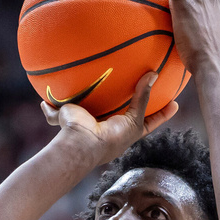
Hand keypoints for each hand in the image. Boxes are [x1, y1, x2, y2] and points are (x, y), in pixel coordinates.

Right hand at [42, 71, 177, 165]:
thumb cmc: (110, 138)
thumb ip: (142, 98)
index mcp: (124, 133)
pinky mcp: (67, 119)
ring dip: (84, 104)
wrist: (84, 145)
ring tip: (86, 87)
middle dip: (124, 106)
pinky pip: (55, 113)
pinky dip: (48, 109)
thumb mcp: (132, 120)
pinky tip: (44, 99)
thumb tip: (153, 74)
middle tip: (137, 87)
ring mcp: (86, 124)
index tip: (175, 105)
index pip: (148, 123)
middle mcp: (105, 129)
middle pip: (118, 115)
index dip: (162, 115)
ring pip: (87, 111)